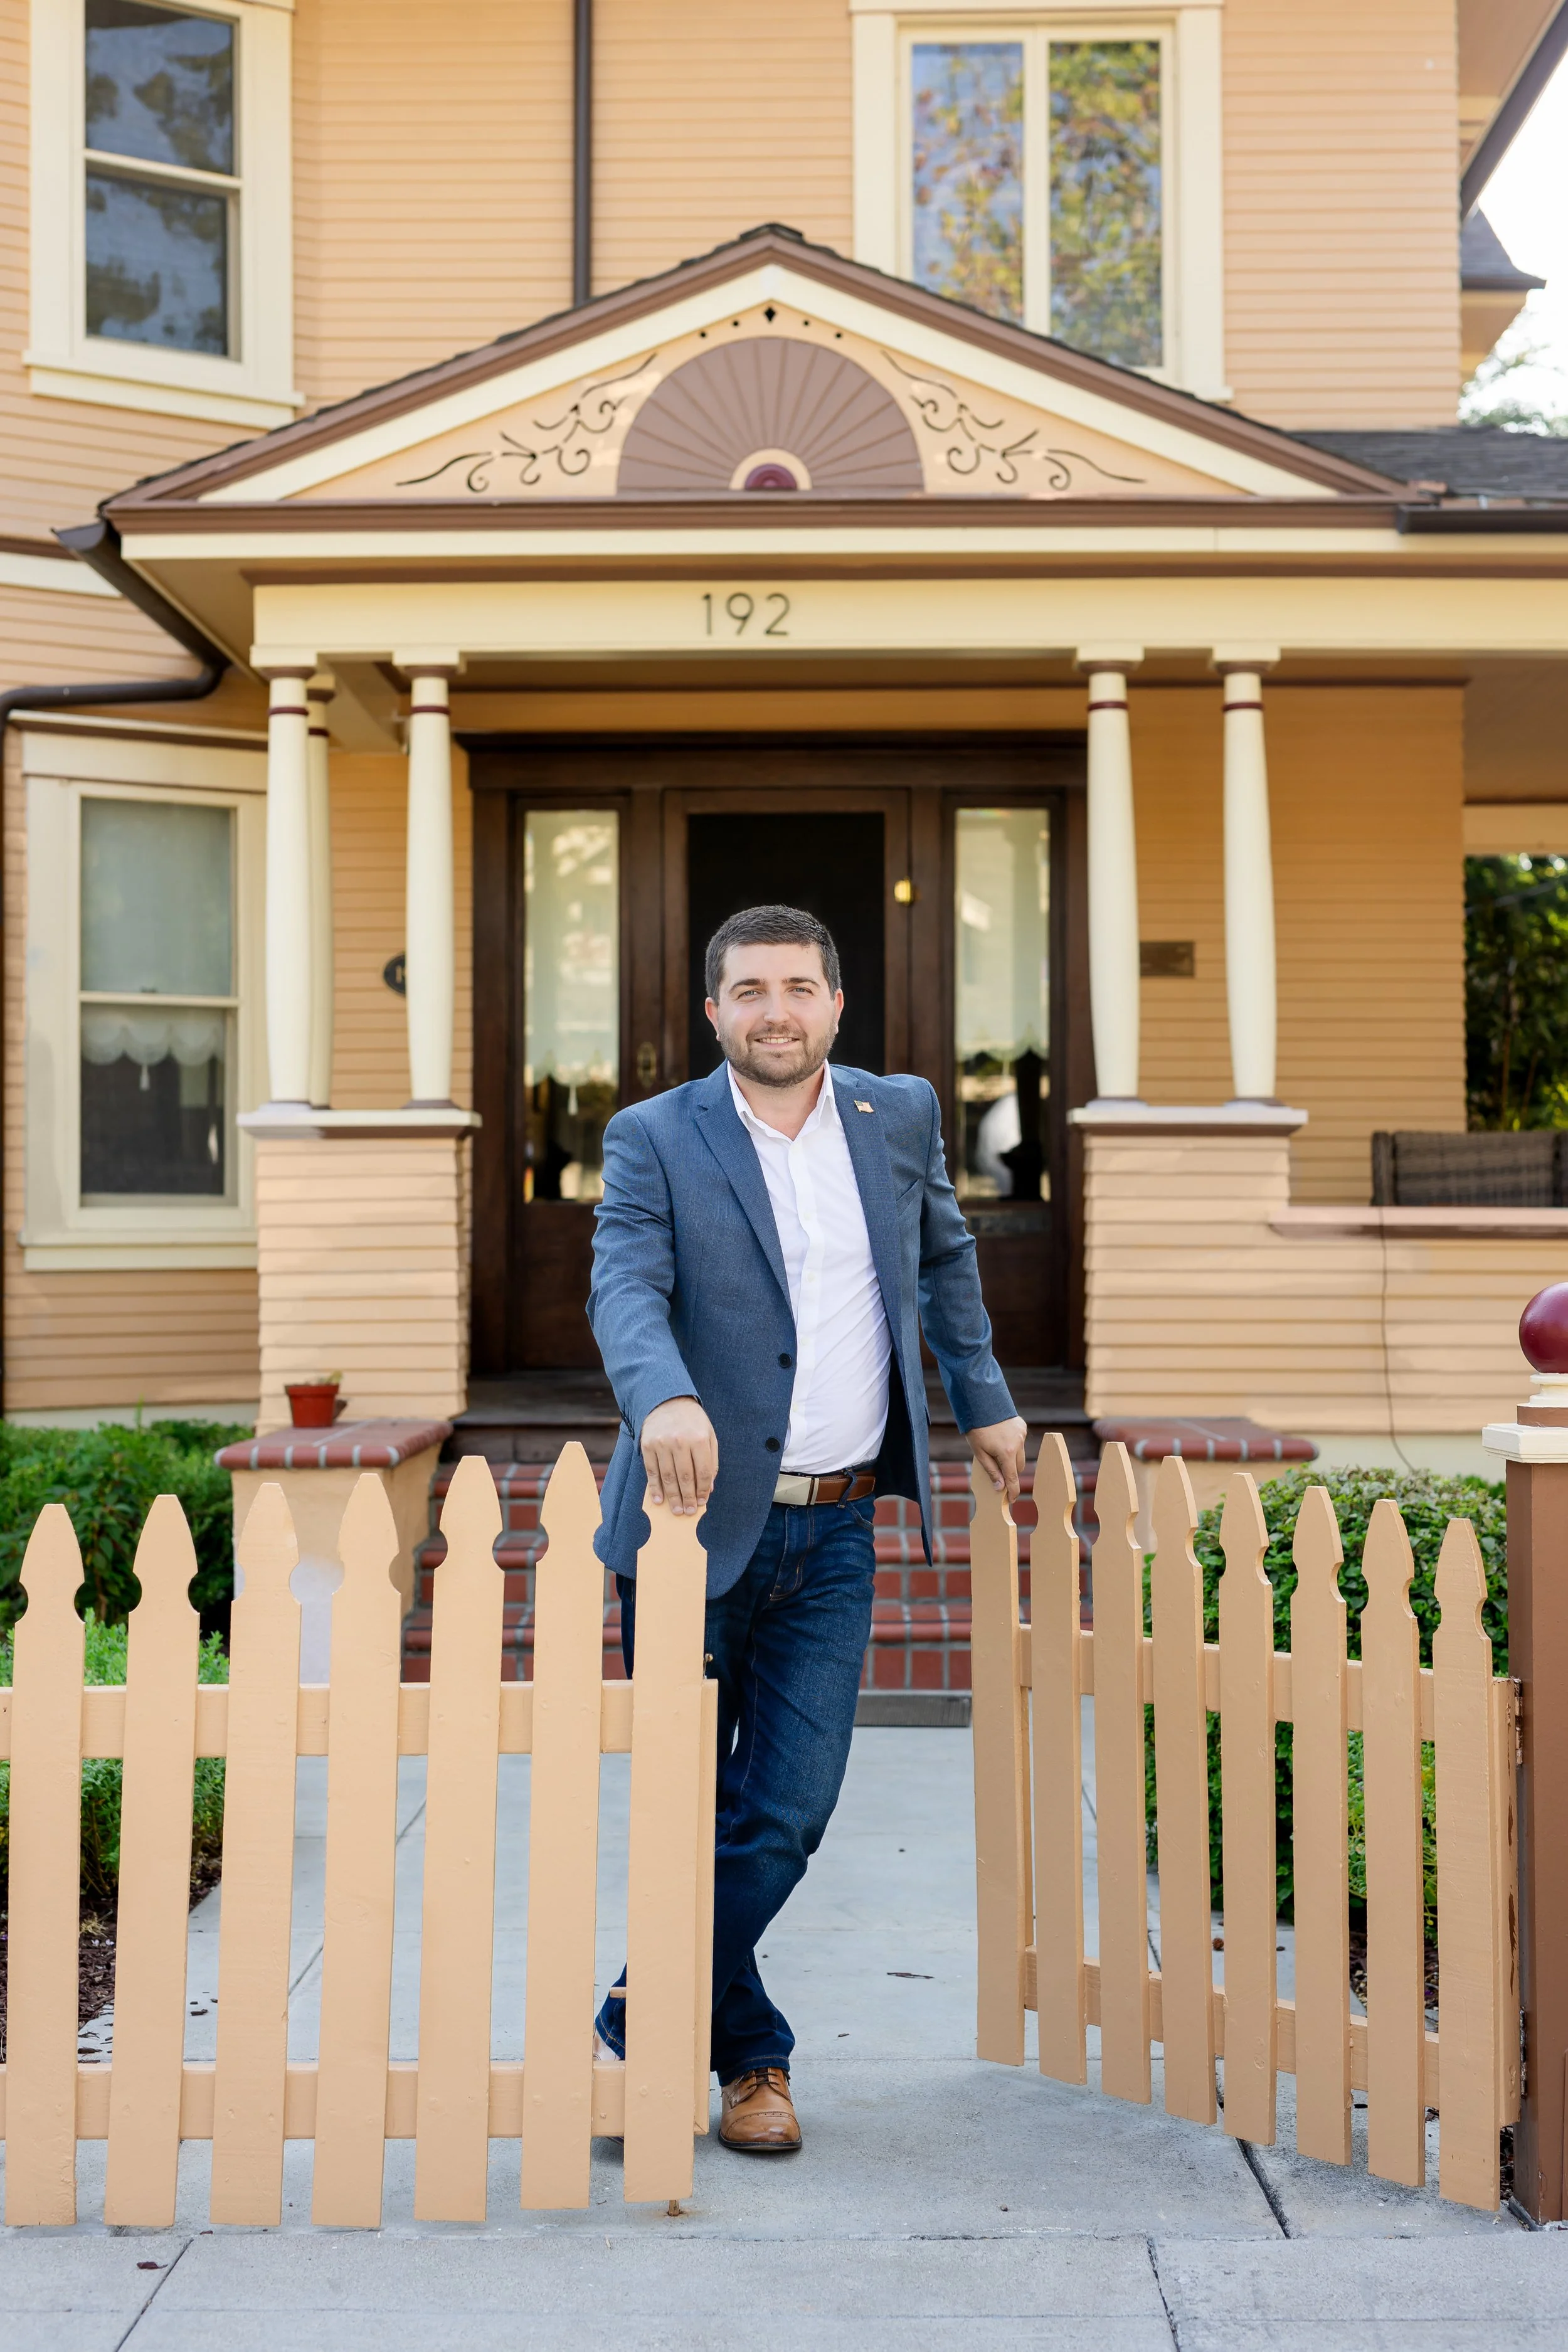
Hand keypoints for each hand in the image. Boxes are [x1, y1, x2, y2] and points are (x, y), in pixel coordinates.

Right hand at [640, 1395, 718, 1516]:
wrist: (666, 1400)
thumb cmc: (691, 1420)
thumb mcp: (708, 1434)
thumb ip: (711, 1460)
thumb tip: (709, 1487)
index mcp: (698, 1438)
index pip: (703, 1471)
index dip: (703, 1490)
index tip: (702, 1502)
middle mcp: (679, 1441)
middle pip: (685, 1477)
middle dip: (688, 1498)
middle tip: (689, 1512)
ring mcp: (661, 1443)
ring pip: (667, 1477)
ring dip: (672, 1497)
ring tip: (676, 1511)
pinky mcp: (647, 1445)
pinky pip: (651, 1471)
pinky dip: (654, 1488)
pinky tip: (659, 1500)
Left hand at [968, 1415, 1028, 1505]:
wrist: (981, 1404)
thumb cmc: (977, 1430)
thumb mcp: (980, 1453)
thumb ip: (992, 1471)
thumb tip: (1000, 1488)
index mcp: (1007, 1453)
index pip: (1013, 1478)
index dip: (1012, 1491)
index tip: (1011, 1500)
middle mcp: (1018, 1444)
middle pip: (1018, 1467)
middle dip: (1010, 1472)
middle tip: (998, 1472)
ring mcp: (1022, 1434)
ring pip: (1020, 1454)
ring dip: (1011, 1458)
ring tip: (996, 1450)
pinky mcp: (1022, 1426)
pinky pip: (1020, 1441)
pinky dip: (1013, 1444)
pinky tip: (1001, 1438)